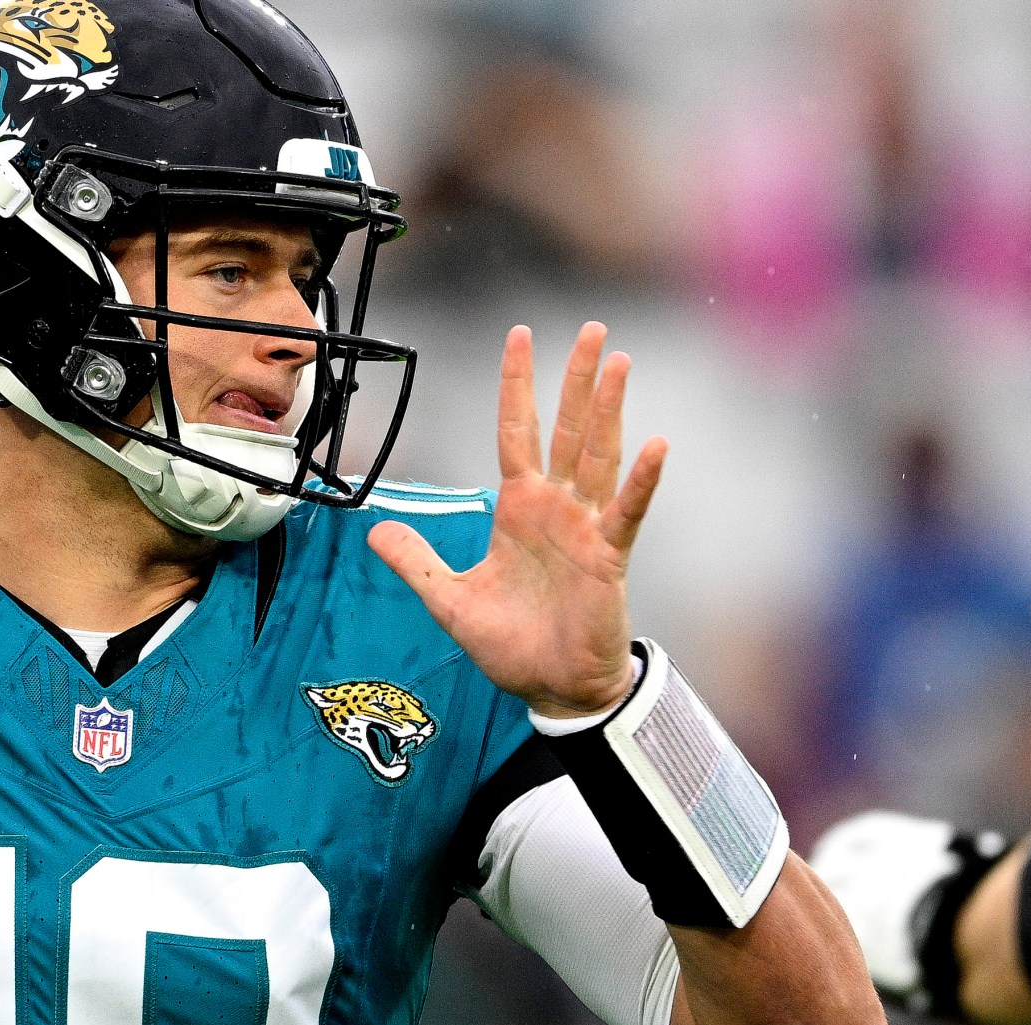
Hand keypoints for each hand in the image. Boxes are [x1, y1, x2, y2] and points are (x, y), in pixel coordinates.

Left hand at [369, 322, 666, 718]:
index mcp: (518, 509)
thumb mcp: (450, 601)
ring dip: (609, 409)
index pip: (515, 432)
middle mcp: (555, 509)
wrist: (552, 690)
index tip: (521, 336)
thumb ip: (417, 562)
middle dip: (577, 380)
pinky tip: (655, 444)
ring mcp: (586, 529)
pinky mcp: (609, 558)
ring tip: (620, 362)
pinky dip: (639, 481)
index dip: (516, 386)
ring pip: (598, 456)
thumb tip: (375, 532)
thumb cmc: (512, 646)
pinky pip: (626, 512)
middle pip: (567, 430)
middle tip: (594, 328)